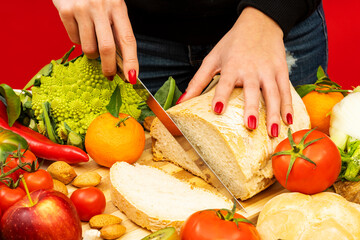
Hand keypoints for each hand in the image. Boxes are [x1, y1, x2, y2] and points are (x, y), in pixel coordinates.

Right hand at [52, 0, 137, 81]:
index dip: (131, 61)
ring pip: (88, 48)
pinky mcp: (66, 11)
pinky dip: (78, 40)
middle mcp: (101, 7)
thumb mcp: (113, 7)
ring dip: (91, 52)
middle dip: (109, 68)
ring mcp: (82, 9)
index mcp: (118, 6)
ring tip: (92, 40)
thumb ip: (117, 29)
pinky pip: (73, 39)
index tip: (132, 77)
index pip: (128, 40)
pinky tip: (79, 27)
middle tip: (109, 75)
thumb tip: (120, 62)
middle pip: (107, 48)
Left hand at [178, 7, 292, 136]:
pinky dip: (288, 105)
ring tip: (272, 132)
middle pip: (252, 90)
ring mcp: (268, 70)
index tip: (217, 109)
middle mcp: (251, 68)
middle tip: (250, 126)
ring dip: (273, 113)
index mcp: (232, 65)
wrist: (260, 23)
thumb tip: (181, 102)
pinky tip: (288, 120)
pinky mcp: (281, 70)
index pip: (225, 81)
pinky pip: (286, 90)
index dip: (221, 95)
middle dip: (252, 108)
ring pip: (273, 93)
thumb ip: (198, 81)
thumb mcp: (213, 58)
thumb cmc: (232, 44)